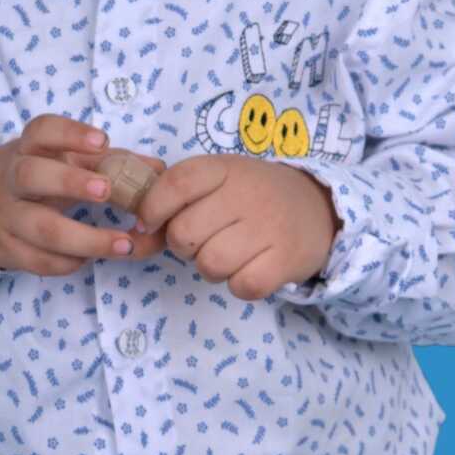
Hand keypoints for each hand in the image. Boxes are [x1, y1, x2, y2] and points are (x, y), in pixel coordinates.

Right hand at [0, 114, 166, 275]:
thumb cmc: (39, 175)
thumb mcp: (66, 160)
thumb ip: (111, 162)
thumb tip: (159, 170)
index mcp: (29, 148)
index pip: (42, 131)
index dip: (70, 134)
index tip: (102, 141)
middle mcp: (13, 178)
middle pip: (32, 175)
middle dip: (70, 182)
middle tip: (106, 191)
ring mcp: (6, 215)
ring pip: (39, 227)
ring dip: (85, 238)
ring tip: (124, 244)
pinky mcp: (5, 249)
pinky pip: (37, 260)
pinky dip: (68, 262)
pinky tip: (91, 258)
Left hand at [134, 154, 342, 299]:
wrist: (318, 207)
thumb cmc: (254, 195)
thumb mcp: (220, 180)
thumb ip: (178, 196)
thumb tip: (136, 232)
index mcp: (224, 168)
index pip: (177, 182)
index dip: (152, 208)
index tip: (148, 224)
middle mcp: (246, 194)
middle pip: (185, 233)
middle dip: (184, 245)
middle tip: (203, 239)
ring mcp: (269, 226)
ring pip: (210, 264)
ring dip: (211, 267)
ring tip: (228, 253)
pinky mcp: (286, 260)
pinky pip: (242, 286)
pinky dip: (239, 284)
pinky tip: (250, 267)